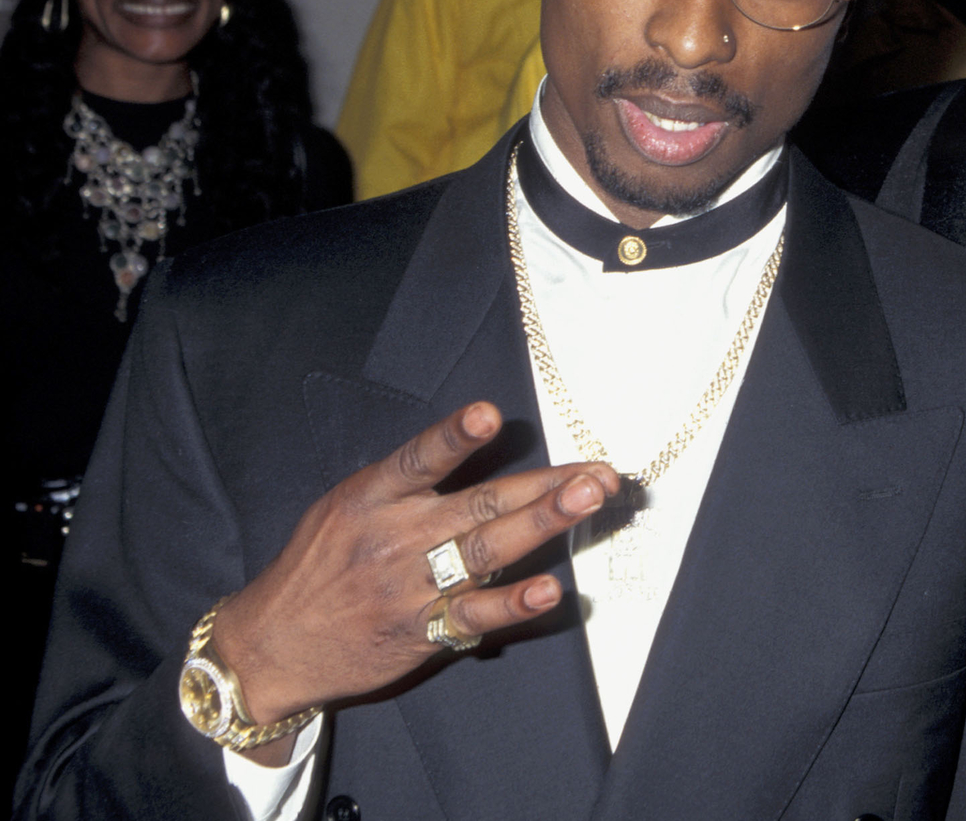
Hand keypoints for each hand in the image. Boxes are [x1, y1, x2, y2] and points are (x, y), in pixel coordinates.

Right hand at [209, 402, 617, 739]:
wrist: (270, 648)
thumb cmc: (318, 566)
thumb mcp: (344, 507)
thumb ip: (405, 482)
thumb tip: (475, 446)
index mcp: (371, 497)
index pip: (417, 459)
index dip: (453, 437)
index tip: (488, 414)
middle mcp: (395, 537)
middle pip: (480, 503)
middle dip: (544, 485)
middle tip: (597, 472)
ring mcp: (410, 586)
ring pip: (487, 550)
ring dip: (544, 524)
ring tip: (589, 501)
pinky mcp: (421, 631)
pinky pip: (474, 615)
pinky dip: (513, 603)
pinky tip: (549, 590)